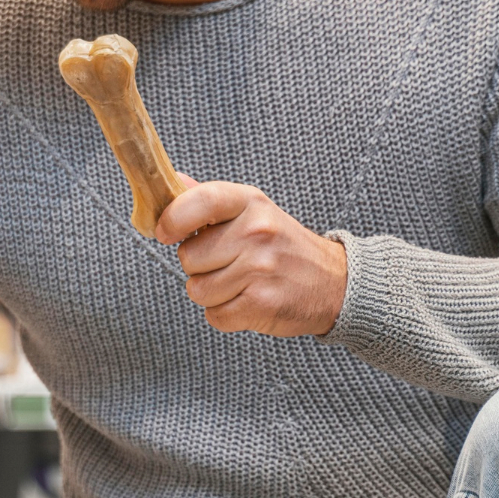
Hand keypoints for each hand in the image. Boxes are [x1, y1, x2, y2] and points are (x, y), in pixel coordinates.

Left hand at [154, 176, 347, 336]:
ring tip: (239, 283)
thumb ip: (209, 200)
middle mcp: (256, 231)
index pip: (199, 201)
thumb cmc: (282, 246)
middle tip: (227, 264)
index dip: (172, 219)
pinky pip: (215, 316)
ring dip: (211, 294)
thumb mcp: (252, 211)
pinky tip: (247, 301)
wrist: (334, 282)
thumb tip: (173, 181)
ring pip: (197, 290)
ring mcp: (260, 268)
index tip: (164, 232)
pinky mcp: (262, 303)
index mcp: (250, 202)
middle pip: (188, 257)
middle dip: (198, 267)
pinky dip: (225, 315)